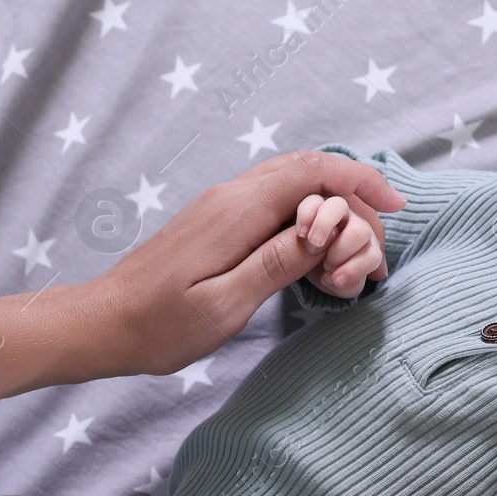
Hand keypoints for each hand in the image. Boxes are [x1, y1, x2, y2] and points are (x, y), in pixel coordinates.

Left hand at [0, 151, 404, 405]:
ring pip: (290, 182)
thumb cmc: (158, 325)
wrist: (102, 324)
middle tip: (376, 241)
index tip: (394, 206)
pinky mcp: (215, 222)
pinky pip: (273, 200)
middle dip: (352, 196)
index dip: (359, 181)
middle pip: (306, 170)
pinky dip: (306, 212)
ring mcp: (221, 207)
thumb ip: (275, 265)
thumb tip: (323, 232)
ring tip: (356, 243)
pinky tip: (317, 242)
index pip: (311, 173)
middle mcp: (230, 197)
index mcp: (237, 212)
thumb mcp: (223, 305)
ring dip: (331, 202)